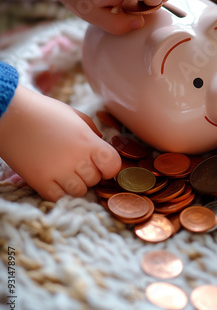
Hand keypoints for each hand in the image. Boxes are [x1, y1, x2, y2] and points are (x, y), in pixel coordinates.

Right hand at [0, 85, 121, 200]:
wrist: (11, 114)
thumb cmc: (44, 111)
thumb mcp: (75, 115)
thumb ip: (92, 132)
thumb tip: (103, 145)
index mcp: (88, 141)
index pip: (113, 165)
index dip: (109, 166)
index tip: (102, 163)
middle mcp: (76, 159)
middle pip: (96, 179)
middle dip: (89, 173)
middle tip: (76, 162)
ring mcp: (58, 172)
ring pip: (79, 191)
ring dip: (75, 183)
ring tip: (64, 169)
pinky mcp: (40, 182)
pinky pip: (59, 197)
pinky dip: (58, 191)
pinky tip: (52, 177)